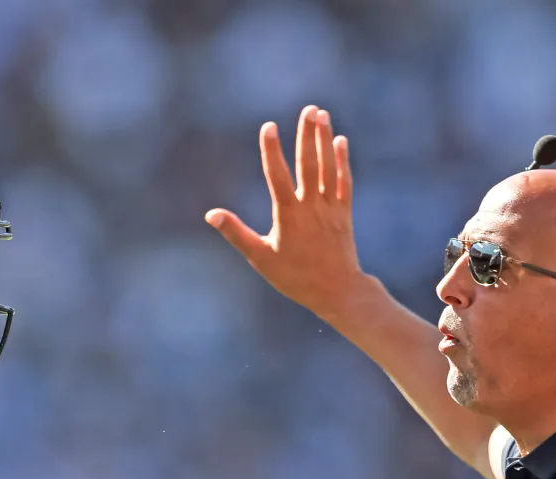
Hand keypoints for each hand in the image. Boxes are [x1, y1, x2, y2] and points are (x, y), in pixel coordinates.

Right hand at [204, 105, 368, 323]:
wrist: (336, 291)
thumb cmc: (294, 277)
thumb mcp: (260, 257)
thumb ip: (236, 233)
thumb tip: (211, 214)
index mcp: (288, 215)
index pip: (278, 176)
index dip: (272, 150)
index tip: (268, 127)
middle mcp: (311, 207)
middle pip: (309, 164)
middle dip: (306, 134)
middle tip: (308, 108)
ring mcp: (330, 208)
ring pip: (328, 167)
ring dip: (324, 139)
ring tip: (321, 114)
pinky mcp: (344, 213)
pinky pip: (344, 181)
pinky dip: (341, 161)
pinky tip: (339, 141)